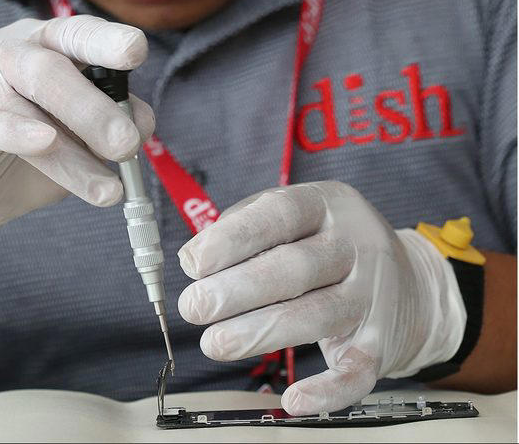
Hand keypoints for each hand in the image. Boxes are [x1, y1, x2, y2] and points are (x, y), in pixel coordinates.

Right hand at [0, 15, 154, 268]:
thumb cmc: (24, 163)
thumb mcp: (77, 144)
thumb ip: (107, 127)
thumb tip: (142, 123)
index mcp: (40, 50)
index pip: (75, 34)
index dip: (106, 40)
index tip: (136, 51)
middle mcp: (3, 56)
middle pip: (52, 65)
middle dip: (96, 107)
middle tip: (127, 145)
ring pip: (25, 96)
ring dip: (73, 145)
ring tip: (107, 186)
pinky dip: (15, 132)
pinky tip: (45, 142)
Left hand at [177, 181, 465, 414]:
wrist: (412, 284)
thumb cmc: (329, 247)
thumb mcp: (295, 219)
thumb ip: (243, 227)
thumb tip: (193, 259)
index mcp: (328, 205)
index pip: (280, 214)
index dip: (235, 238)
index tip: (195, 264)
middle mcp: (357, 246)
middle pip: (295, 268)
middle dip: (238, 290)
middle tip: (194, 307)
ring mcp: (373, 297)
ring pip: (318, 316)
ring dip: (261, 332)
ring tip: (214, 343)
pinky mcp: (381, 345)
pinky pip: (357, 372)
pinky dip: (327, 390)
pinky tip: (292, 400)